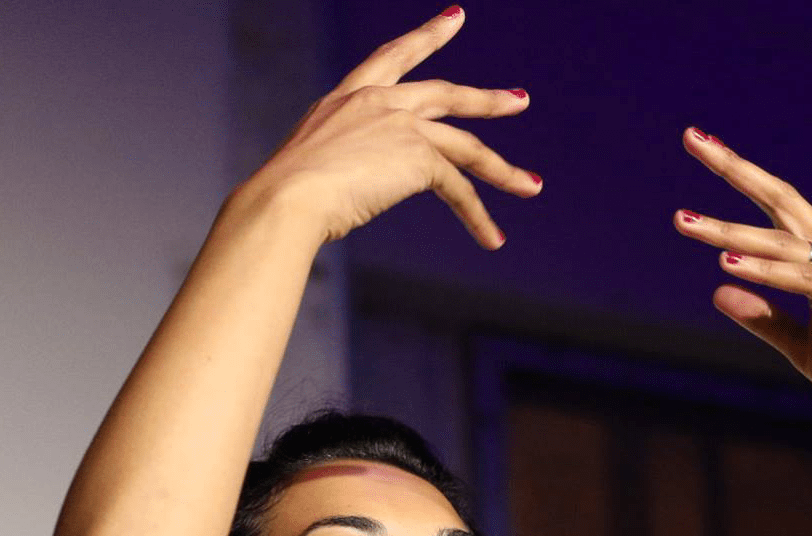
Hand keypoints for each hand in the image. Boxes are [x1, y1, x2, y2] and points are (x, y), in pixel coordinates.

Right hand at [240, 7, 541, 248]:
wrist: (286, 199)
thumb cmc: (280, 195)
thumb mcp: (306, 166)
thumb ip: (333, 165)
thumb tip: (339, 191)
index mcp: (345, 98)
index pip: (392, 57)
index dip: (426, 37)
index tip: (456, 18)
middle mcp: (377, 102)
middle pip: (445, 94)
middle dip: (484, 100)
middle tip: (518, 99)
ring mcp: (401, 126)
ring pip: (466, 146)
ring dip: (501, 169)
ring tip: (531, 184)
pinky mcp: (419, 158)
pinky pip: (459, 189)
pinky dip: (478, 216)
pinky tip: (492, 238)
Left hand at [672, 130, 811, 443]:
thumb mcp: (803, 350)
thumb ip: (766, 319)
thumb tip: (718, 290)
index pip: (776, 211)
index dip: (740, 177)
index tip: (702, 145)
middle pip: (782, 202)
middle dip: (737, 169)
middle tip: (692, 138)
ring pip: (786, 242)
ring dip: (734, 232)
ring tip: (687, 222)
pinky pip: (808, 282)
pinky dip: (769, 272)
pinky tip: (731, 264)